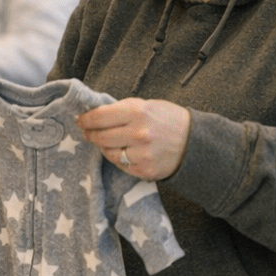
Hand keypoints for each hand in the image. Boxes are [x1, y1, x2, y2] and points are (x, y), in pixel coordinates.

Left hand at [76, 97, 190, 180]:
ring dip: (104, 147)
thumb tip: (95, 114)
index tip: (80, 120)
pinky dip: (118, 158)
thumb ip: (122, 110)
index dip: (85, 120)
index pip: (99, 117)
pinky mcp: (144, 170)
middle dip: (91, 134)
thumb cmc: (169, 119)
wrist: (195, 142)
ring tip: (106, 141)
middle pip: (100, 136)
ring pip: (108, 153)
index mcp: (136, 112)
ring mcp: (141, 154)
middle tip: (87, 132)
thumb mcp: (147, 105)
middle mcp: (137, 134)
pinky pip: (121, 165)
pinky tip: (122, 151)